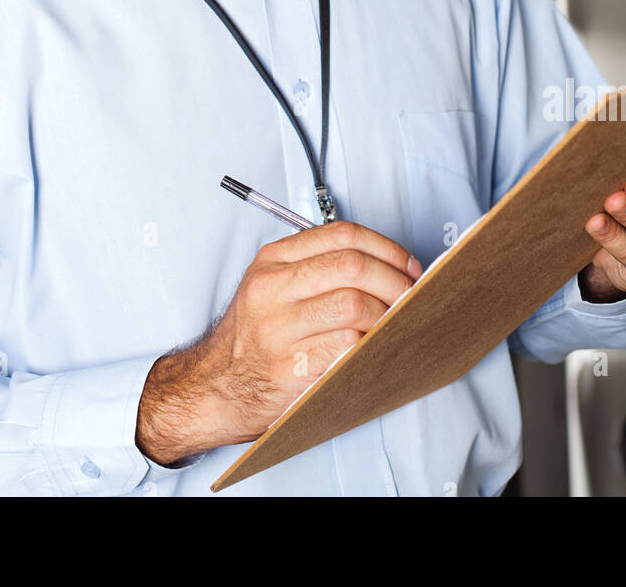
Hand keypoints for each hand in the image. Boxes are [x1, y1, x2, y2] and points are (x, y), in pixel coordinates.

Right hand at [136, 220, 420, 464]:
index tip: (410, 266)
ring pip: (354, 306)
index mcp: (272, 261)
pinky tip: (378, 350)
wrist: (211, 390)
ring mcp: (278, 330)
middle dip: (396, 281)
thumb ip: (317, 270)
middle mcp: (271, 289)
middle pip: (353, 267)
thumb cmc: (253, 339)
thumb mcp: (271, 288)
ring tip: (398, 325)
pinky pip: (346, 348)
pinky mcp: (289, 369)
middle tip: (414, 298)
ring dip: (389, 316)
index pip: (342, 235)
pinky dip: (371, 346)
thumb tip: (388, 268)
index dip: (387, 248)